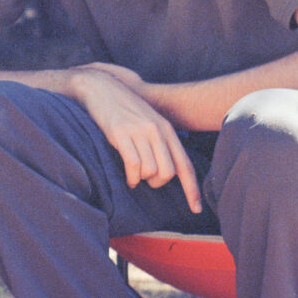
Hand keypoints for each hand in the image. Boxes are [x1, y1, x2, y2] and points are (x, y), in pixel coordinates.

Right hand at [67, 65, 202, 213]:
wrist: (102, 88)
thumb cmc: (125, 109)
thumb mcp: (149, 122)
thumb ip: (161, 143)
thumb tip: (168, 172)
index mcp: (167, 130)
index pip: (185, 165)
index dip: (192, 190)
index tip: (195, 209)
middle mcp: (156, 130)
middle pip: (168, 172)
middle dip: (157, 183)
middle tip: (146, 180)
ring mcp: (139, 131)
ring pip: (150, 171)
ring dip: (141, 179)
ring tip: (133, 175)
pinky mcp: (121, 133)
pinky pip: (133, 165)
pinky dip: (130, 177)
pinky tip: (127, 177)